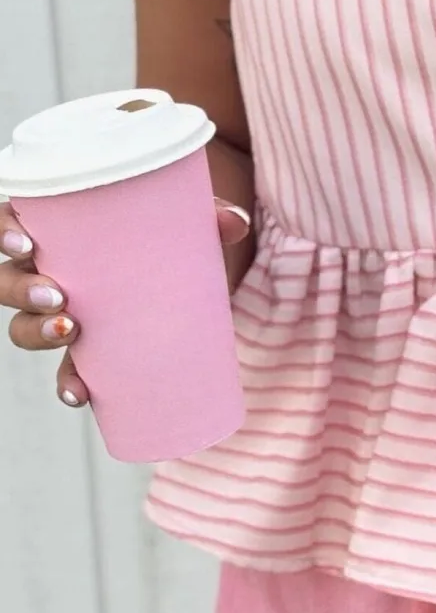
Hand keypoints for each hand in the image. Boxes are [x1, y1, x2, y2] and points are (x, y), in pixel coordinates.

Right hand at [1, 197, 251, 408]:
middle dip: (21, 290)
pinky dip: (69, 384)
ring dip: (38, 331)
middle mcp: (52, 273)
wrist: (195, 284)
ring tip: (71, 329)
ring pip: (25, 327)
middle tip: (58, 293)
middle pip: (9, 282)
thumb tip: (236, 222)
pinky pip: (66, 371)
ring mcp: (68, 314)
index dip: (5, 230)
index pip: (15, 226)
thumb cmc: (171, 243)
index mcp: (62, 233)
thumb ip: (209, 219)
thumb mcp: (188, 226)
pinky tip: (79, 394)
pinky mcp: (93, 352)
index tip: (23, 239)